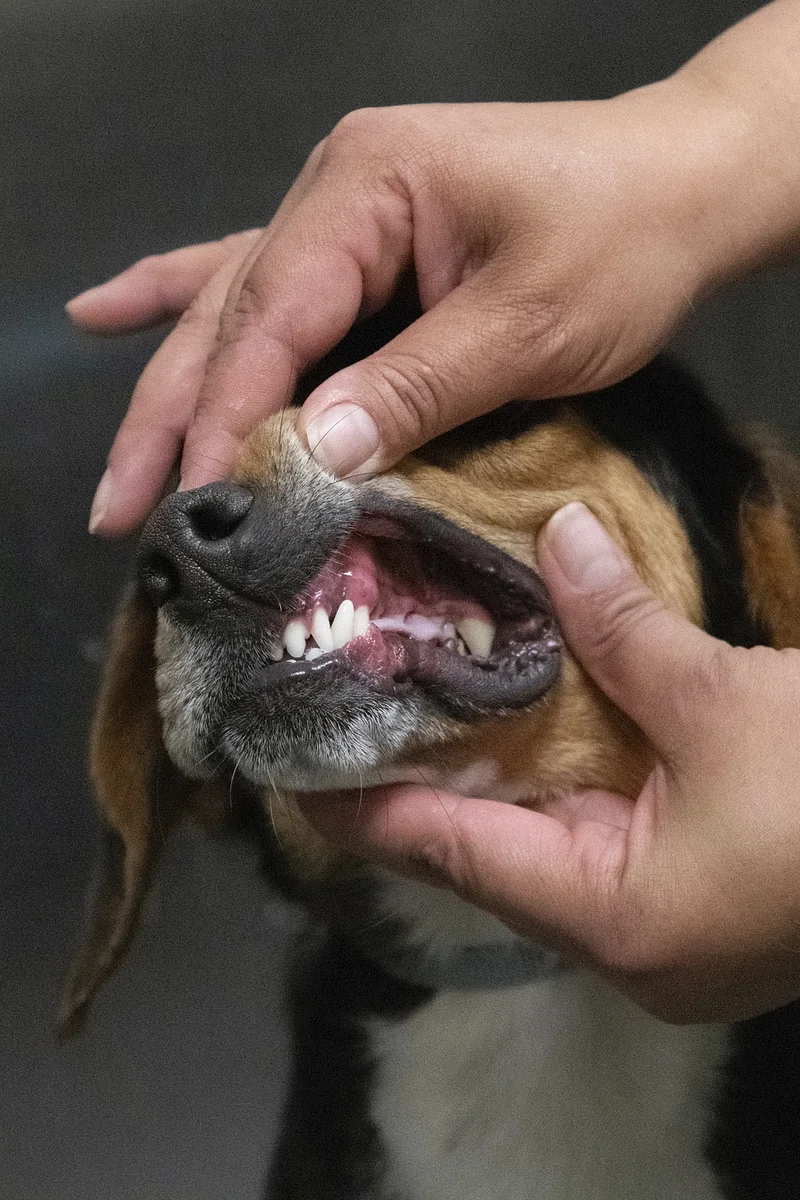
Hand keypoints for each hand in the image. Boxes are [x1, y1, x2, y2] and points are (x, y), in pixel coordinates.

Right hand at [70, 0, 799, 535]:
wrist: (685, 182)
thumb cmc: (625, 240)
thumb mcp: (527, 322)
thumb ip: (416, 385)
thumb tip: (314, 452)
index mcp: (367, 186)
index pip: (272, 315)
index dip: (227, 416)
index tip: (198, 501)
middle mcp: (333, 190)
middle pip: (229, 317)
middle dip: (171, 420)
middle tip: (119, 512)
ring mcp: (342, 215)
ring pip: (232, 313)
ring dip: (171, 395)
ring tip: (116, 475)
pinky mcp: (362, 246)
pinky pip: (261, 283)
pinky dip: (183, 302)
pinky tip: (109, 309)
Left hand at [299, 503, 799, 1023]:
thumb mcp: (728, 705)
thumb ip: (627, 628)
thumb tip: (564, 533)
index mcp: (612, 917)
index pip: (446, 856)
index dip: (362, 809)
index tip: (289, 764)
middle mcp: (621, 938)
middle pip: (486, 854)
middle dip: (422, 780)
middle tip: (350, 704)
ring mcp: (661, 923)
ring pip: (542, 843)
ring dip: (490, 775)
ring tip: (416, 701)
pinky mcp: (694, 892)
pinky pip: (597, 837)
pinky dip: (557, 780)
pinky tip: (522, 722)